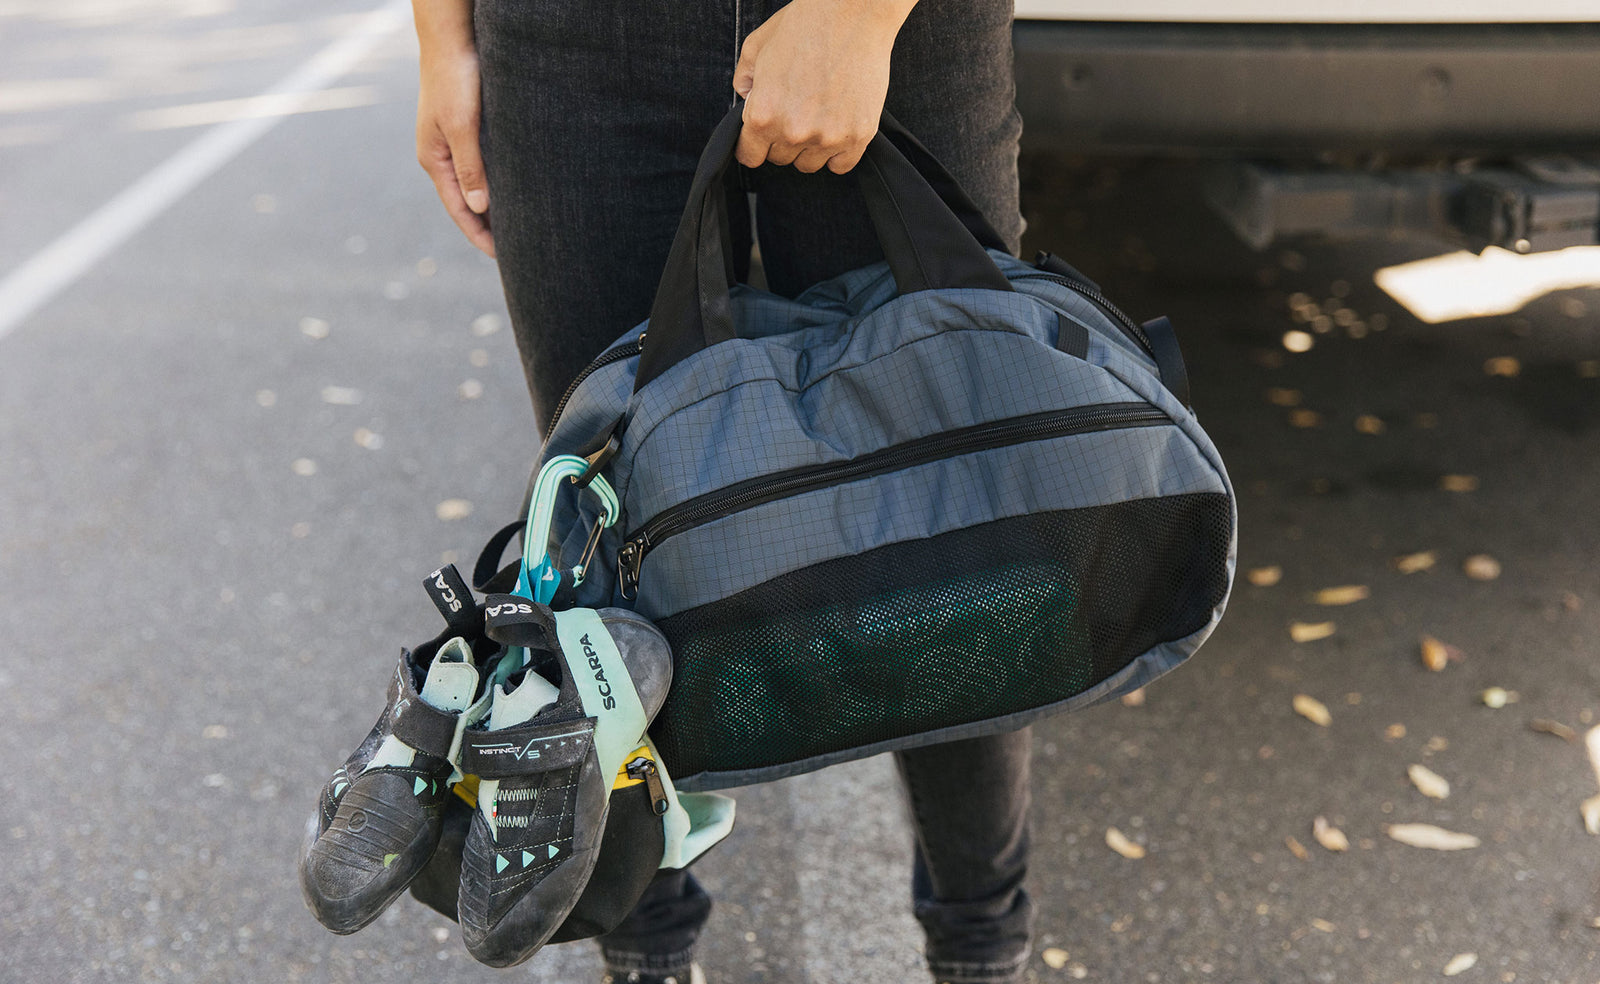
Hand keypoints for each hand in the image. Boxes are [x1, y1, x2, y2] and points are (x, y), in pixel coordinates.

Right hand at [414, 0, 493, 256]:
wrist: (452, 34)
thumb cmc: (455, 76)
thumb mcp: (463, 124)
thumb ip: (470, 166)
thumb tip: (479, 208)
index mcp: (434, 159)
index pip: (458, 210)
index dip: (480, 235)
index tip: (502, 258)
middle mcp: (442, 155)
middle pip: (466, 202)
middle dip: (488, 228)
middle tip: (517, 252)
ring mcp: (453, 142)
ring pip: (476, 185)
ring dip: (495, 207)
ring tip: (520, 230)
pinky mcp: (467, 129)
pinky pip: (482, 167)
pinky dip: (497, 184)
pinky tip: (516, 192)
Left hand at [733, 0, 917, 173]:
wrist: (852, 12)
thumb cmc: (806, 24)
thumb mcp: (757, 46)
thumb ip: (744, 79)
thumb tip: (745, 98)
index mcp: (763, 114)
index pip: (749, 155)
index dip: (753, 145)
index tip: (761, 139)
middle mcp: (793, 132)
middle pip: (780, 159)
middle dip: (782, 140)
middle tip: (794, 113)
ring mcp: (827, 137)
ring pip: (810, 164)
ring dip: (809, 148)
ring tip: (816, 117)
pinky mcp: (858, 135)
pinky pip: (841, 165)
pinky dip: (837, 153)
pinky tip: (836, 129)